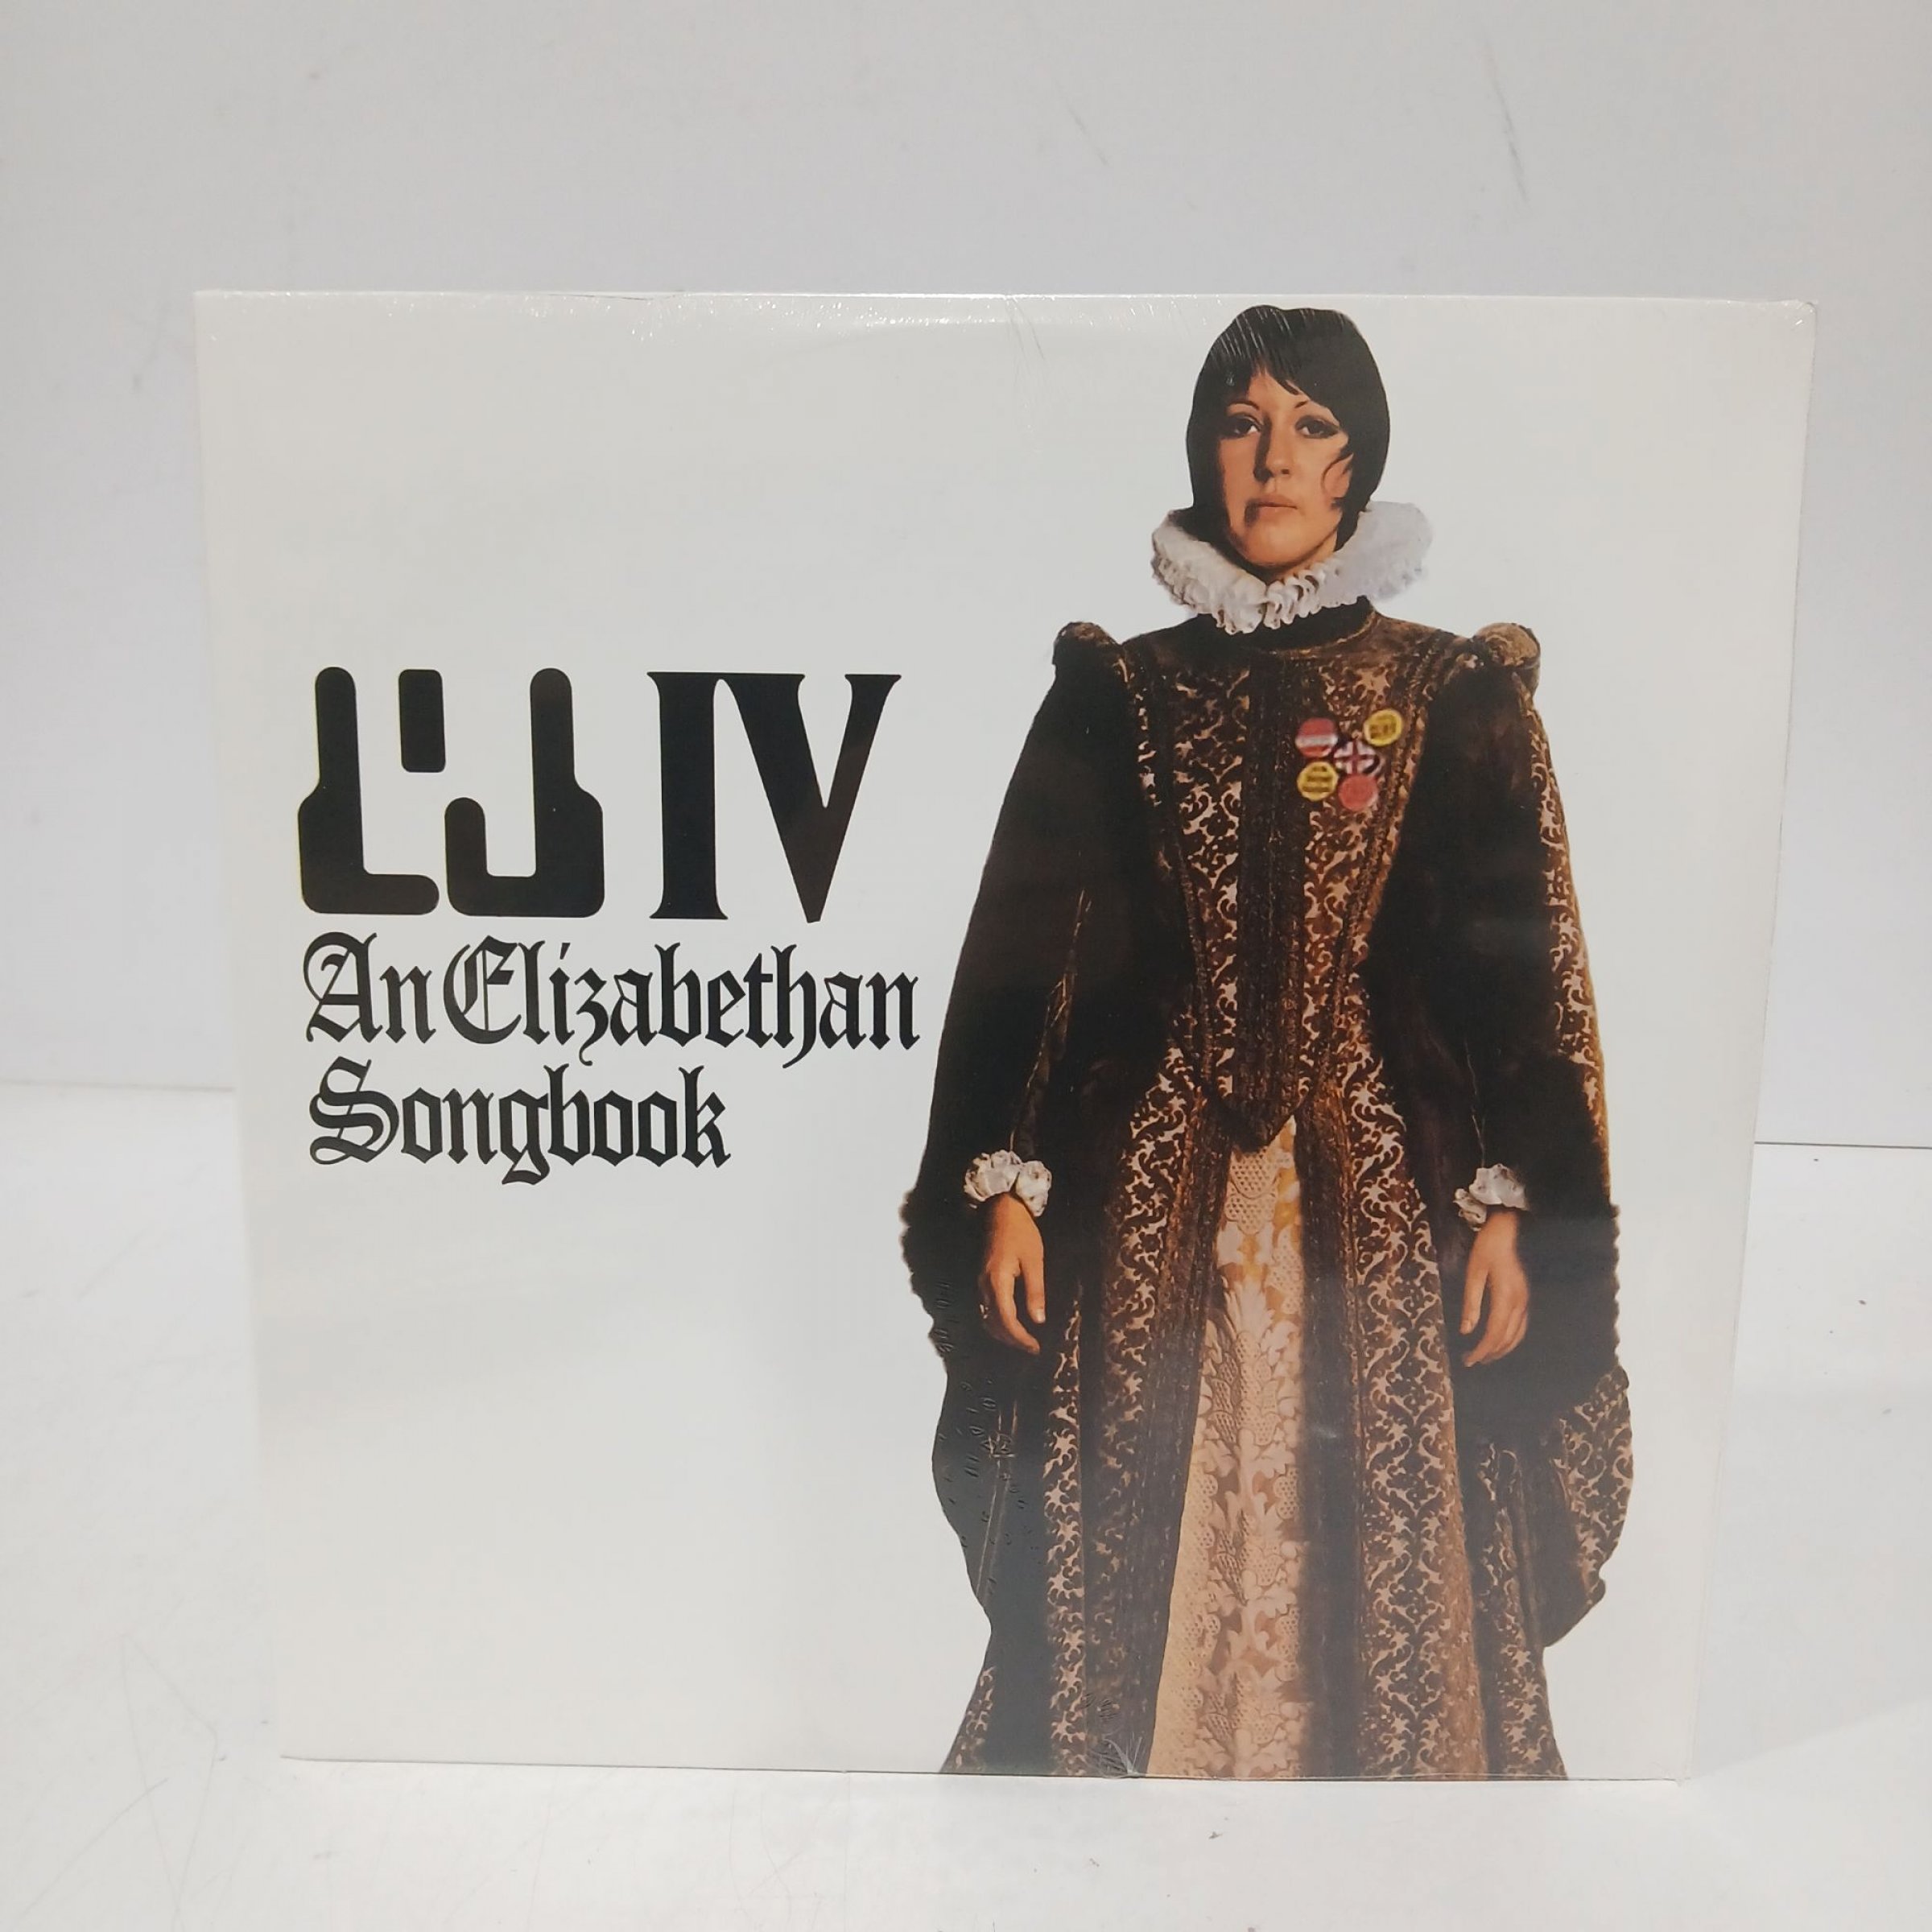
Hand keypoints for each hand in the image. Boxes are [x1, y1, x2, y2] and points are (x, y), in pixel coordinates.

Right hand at [978, 1193, 1045, 1353]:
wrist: (1000, 1209)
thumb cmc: (1021, 1232)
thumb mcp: (1034, 1260)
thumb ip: (1035, 1291)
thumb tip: (1038, 1320)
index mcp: (997, 1281)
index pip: (1006, 1320)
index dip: (1020, 1338)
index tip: (1036, 1348)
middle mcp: (984, 1285)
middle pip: (993, 1324)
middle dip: (1013, 1340)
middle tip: (1033, 1348)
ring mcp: (980, 1282)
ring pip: (987, 1318)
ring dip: (1003, 1333)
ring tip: (1024, 1340)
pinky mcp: (982, 1279)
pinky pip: (985, 1308)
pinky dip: (997, 1322)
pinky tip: (1012, 1323)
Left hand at [1460, 1208, 1528, 1365]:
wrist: (1509, 1229)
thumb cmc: (1487, 1248)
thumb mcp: (1473, 1273)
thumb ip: (1471, 1303)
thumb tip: (1466, 1330)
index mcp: (1505, 1297)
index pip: (1493, 1333)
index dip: (1481, 1350)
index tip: (1468, 1360)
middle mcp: (1519, 1303)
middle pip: (1506, 1338)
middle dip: (1489, 1353)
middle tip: (1471, 1361)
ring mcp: (1525, 1301)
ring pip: (1516, 1335)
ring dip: (1501, 1349)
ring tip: (1484, 1356)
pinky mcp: (1525, 1297)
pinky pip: (1521, 1326)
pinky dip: (1510, 1339)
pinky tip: (1499, 1341)